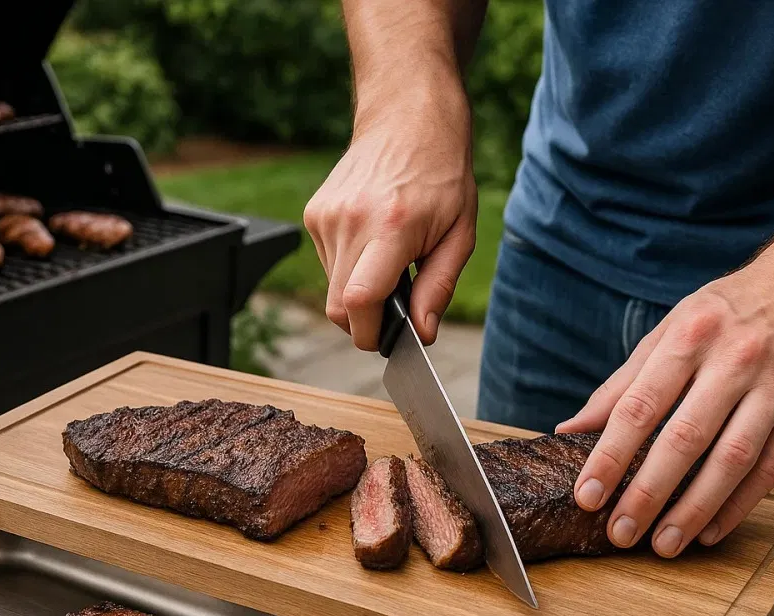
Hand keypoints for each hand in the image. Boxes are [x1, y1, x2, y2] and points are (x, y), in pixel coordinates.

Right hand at [303, 87, 476, 349]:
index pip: (358, 302)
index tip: (389, 339)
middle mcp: (350, 221)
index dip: (370, 334)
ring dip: (358, 292)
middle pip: (338, 308)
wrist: (407, 117)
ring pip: (331, 290)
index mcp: (391, 227)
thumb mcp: (459, 233)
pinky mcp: (313, 214)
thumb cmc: (442, 173)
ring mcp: (326, 216)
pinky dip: (349, 268)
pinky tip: (373, 242)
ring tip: (389, 260)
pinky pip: (327, 265)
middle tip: (396, 306)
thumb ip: (438, 287)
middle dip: (365, 322)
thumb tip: (423, 333)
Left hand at [556, 257, 773, 556]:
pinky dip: (739, 505)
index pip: (639, 406)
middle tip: (621, 531)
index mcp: (689, 337)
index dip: (610, 455)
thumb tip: (572, 430)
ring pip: (731, 461)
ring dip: (694, 510)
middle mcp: (733, 361)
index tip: (588, 494)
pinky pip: (770, 469)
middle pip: (684, 439)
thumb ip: (622, 385)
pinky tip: (711, 530)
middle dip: (648, 493)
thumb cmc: (728, 313)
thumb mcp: (670, 331)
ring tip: (664, 543)